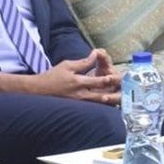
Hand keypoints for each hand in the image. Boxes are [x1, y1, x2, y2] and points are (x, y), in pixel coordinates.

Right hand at [0, 51, 120, 105]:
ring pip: (97, 104)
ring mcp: (78, 103)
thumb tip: (95, 55)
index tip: (119, 78)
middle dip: (114, 94)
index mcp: (77, 82)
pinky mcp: (77, 107)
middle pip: (100, 96)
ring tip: (121, 100)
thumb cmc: (52, 76)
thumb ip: (83, 62)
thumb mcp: (67, 65)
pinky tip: (109, 105)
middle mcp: (79, 95)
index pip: (96, 82)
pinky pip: (91, 108)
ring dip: (109, 102)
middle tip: (125, 92)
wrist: (38, 91)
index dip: (108, 80)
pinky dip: (100, 106)